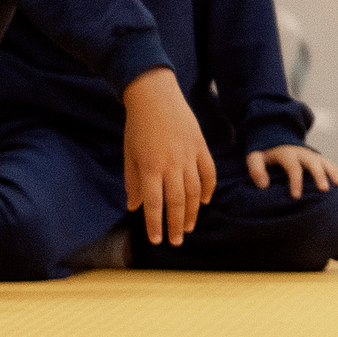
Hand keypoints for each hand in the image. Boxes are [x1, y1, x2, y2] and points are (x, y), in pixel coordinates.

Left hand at [122, 68, 216, 245]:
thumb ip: (133, 182)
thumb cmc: (137, 126)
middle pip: (177, 201)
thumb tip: (134, 207)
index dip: (155, 224)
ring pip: (194, 191)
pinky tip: (204, 201)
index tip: (156, 240)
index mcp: (150, 167)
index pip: (153, 204)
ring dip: (192, 212)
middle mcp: (171, 164)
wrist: (155, 95)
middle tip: (176, 240)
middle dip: (176, 224)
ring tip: (188, 227)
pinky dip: (208, 188)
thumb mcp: (129, 155)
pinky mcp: (200, 146)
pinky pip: (208, 172)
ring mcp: (188, 155)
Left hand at [246, 142, 337, 198]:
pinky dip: (337, 172)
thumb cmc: (264, 154)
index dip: (295, 181)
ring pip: (325, 162)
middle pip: (313, 162)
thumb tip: (263, 185)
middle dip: (319, 176)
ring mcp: (311, 155)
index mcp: (286, 153)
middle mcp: (302, 153)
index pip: (293, 166)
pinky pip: (330, 164)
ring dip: (333, 173)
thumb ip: (256, 170)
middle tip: (324, 190)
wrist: (275, 137)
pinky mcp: (317, 159)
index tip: (296, 196)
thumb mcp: (255, 158)